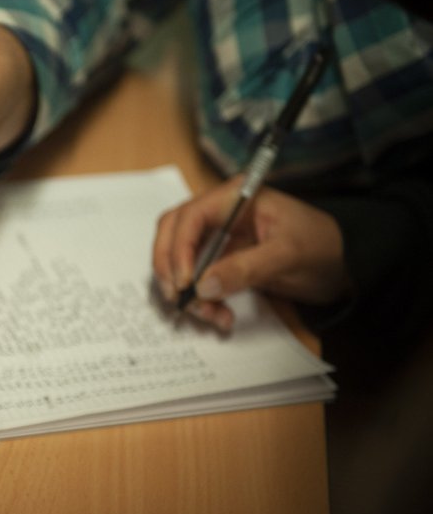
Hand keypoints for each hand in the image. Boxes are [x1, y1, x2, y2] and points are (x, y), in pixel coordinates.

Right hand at [152, 178, 350, 330]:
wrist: (343, 264)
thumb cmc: (321, 247)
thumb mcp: (287, 256)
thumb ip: (245, 268)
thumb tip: (202, 286)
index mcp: (234, 197)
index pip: (190, 217)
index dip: (179, 249)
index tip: (185, 284)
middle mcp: (219, 212)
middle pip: (173, 234)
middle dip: (170, 268)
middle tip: (178, 299)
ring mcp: (217, 237)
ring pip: (179, 259)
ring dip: (186, 290)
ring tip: (212, 315)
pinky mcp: (220, 259)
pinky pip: (196, 278)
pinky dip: (200, 299)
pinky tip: (219, 315)